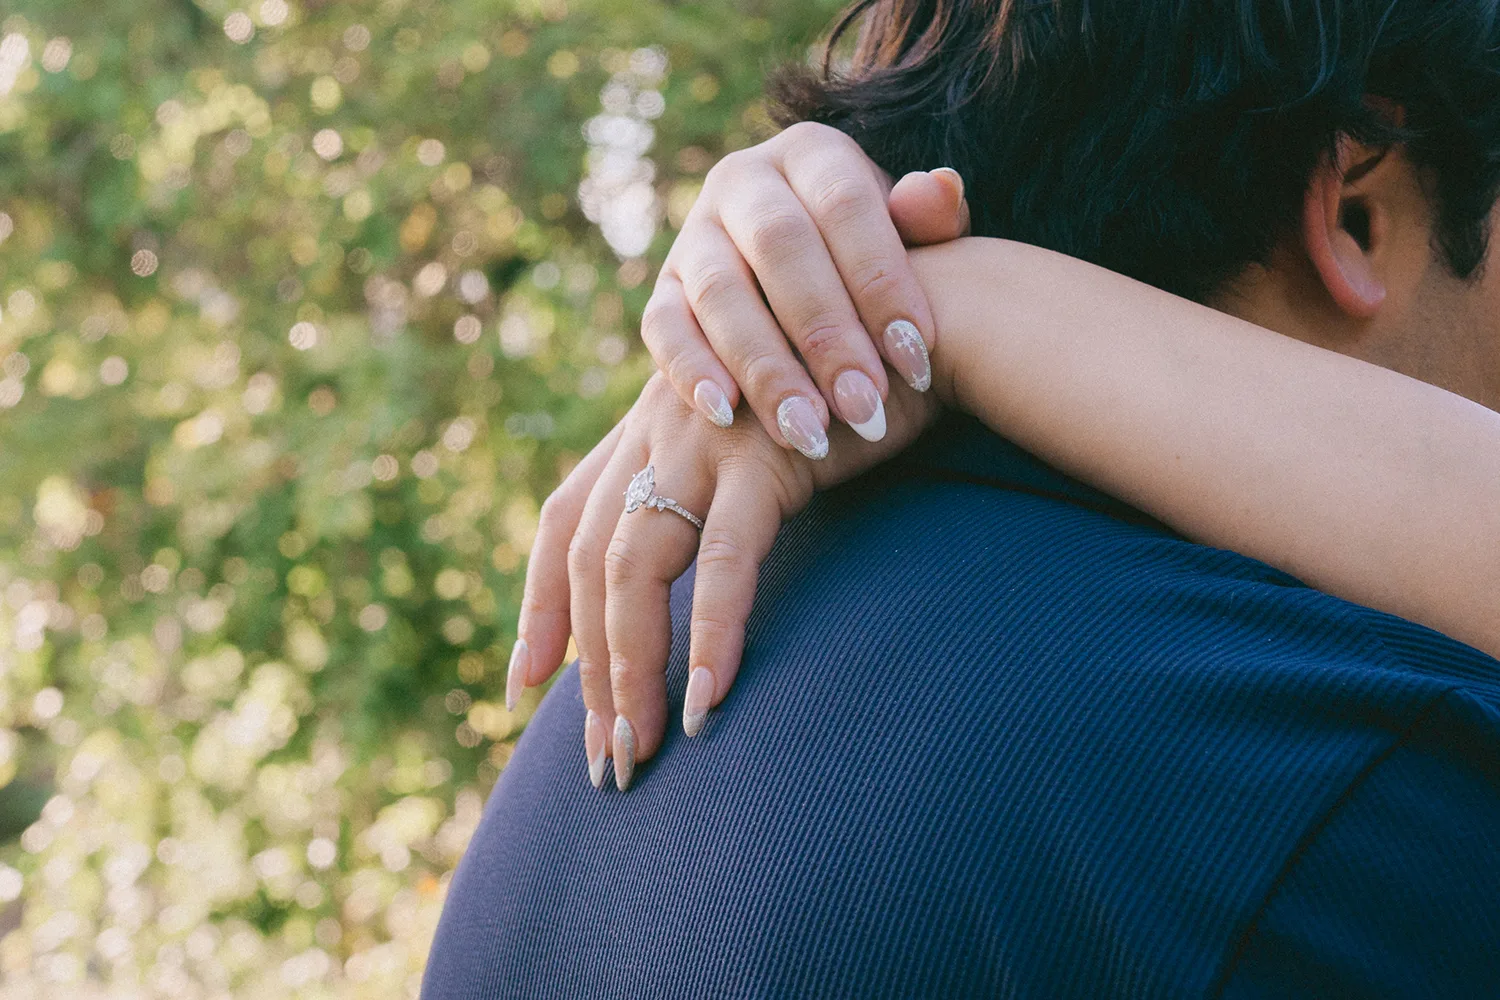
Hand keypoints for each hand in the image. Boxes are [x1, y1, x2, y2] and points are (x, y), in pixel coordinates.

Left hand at [506, 123, 970, 789]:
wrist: (928, 325)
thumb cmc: (854, 398)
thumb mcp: (763, 447)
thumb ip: (718, 498)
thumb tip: (696, 581)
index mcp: (649, 429)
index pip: (564, 521)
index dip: (537, 603)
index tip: (524, 682)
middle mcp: (659, 429)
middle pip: (589, 562)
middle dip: (588, 669)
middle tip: (603, 759)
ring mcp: (705, 437)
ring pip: (635, 567)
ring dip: (632, 668)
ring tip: (643, 750)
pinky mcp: (764, 453)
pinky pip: (724, 559)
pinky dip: (712, 633)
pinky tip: (712, 699)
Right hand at [643, 121, 970, 454]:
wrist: (806, 293)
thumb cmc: (876, 266)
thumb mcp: (914, 240)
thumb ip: (930, 224)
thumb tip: (941, 192)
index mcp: (811, 152)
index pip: (846, 204)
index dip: (882, 280)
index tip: (918, 355)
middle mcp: (742, 180)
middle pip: (780, 247)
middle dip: (826, 334)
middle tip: (865, 406)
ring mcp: (694, 233)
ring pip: (720, 292)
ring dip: (766, 366)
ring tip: (810, 433)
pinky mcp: (662, 290)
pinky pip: (664, 327)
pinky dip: (691, 370)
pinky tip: (727, 415)